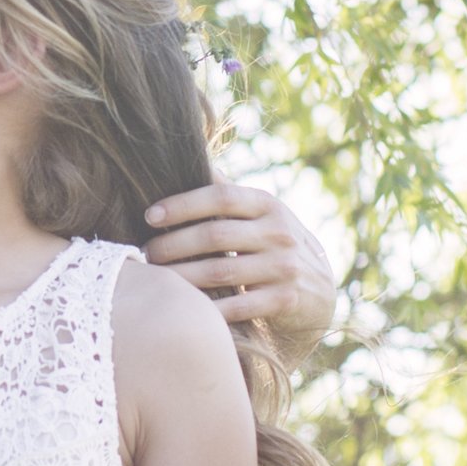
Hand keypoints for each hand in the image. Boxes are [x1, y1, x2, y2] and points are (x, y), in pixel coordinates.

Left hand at [143, 175, 335, 359]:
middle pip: (215, 235)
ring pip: (220, 272)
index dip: (182, 205)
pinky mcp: (285, 300)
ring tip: (157, 278)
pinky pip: (237, 306)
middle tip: (146, 253)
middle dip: (173, 244)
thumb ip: (228, 192)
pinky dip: (207, 309)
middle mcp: (279, 233)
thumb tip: (191, 156)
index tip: (150, 215)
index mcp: (268, 205)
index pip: (221, 197)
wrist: (319, 291)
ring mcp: (284, 267)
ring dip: (181, 276)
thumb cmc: (275, 244)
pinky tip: (184, 308)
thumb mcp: (262, 213)